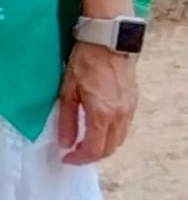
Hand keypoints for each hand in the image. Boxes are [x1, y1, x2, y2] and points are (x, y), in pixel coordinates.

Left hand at [58, 41, 138, 163]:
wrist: (108, 40)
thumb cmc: (84, 62)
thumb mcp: (68, 91)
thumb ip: (67, 120)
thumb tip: (65, 143)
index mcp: (102, 114)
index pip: (94, 149)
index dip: (79, 158)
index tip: (66, 158)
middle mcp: (120, 115)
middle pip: (109, 148)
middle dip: (91, 156)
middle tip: (75, 153)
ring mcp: (129, 108)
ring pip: (119, 139)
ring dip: (103, 146)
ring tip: (85, 143)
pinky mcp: (133, 101)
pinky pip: (124, 127)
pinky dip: (112, 135)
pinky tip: (99, 129)